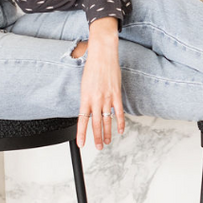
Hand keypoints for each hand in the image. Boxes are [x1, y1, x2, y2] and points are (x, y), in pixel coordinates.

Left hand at [77, 18, 124, 148]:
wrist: (102, 55)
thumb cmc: (92, 67)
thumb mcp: (84, 84)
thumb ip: (86, 99)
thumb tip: (87, 110)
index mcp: (85, 98)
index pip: (82, 121)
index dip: (81, 134)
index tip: (81, 144)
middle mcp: (95, 100)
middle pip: (95, 124)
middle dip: (96, 138)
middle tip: (98, 147)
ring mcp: (106, 98)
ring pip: (107, 120)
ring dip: (107, 133)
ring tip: (107, 142)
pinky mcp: (116, 94)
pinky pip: (119, 112)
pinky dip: (120, 122)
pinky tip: (121, 130)